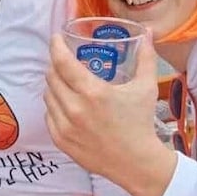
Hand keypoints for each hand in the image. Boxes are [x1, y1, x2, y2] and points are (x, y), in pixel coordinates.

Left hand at [45, 35, 175, 195]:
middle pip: (52, 76)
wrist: (135, 162)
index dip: (56, 46)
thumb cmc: (141, 123)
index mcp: (93, 92)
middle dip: (56, 65)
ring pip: (48, 95)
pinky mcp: (60, 140)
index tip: (56, 38)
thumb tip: (148, 32)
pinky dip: (54, 105)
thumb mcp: (145, 87)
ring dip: (54, 84)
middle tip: (64, 61)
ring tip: (66, 82)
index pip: (62, 62)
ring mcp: (65, 125)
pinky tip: (65, 104)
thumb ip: (146, 58)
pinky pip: (49, 114)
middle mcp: (75, 108)